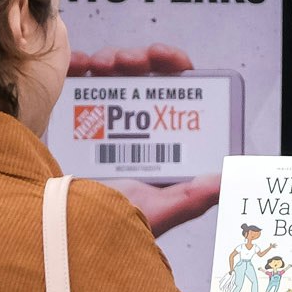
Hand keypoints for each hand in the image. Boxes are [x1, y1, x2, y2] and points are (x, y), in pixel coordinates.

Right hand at [67, 45, 223, 235]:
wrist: (62, 233)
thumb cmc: (114, 226)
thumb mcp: (158, 211)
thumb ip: (194, 196)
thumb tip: (228, 177)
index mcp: (157, 142)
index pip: (173, 92)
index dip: (175, 67)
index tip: (173, 63)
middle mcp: (131, 128)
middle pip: (142, 77)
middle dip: (139, 59)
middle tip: (131, 62)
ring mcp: (98, 121)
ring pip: (110, 74)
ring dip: (110, 60)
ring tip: (102, 67)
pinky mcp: (67, 119)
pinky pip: (73, 80)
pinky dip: (75, 66)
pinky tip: (77, 67)